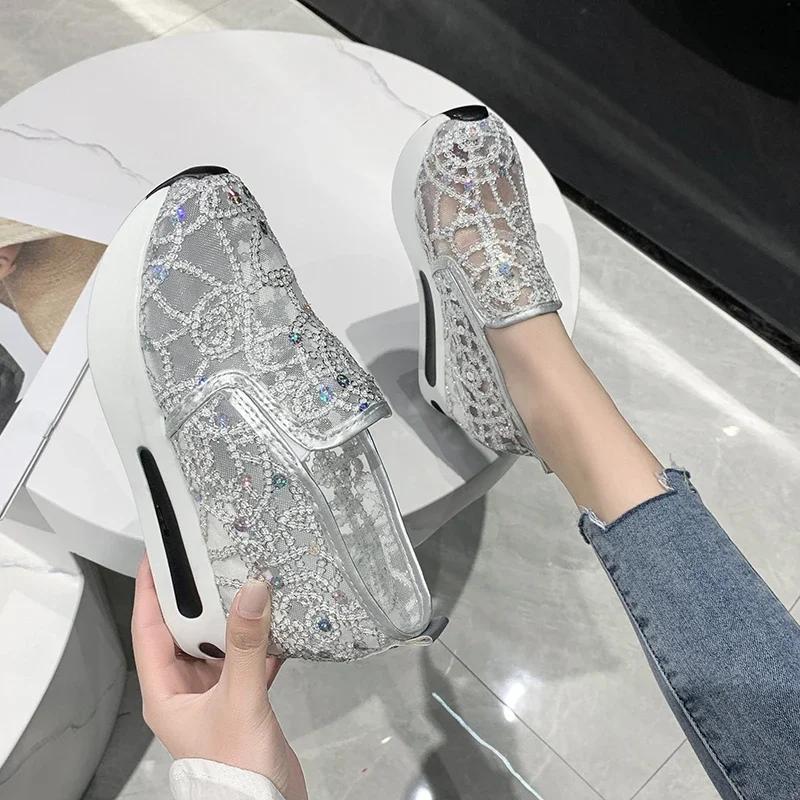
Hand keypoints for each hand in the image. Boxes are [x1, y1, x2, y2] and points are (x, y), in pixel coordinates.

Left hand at [132, 558, 306, 799]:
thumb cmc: (235, 768)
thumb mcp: (238, 700)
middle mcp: (185, 689)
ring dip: (233, 616)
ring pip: (218, 642)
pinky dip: (261, 640)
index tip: (156, 555)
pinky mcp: (241, 699)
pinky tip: (278, 623)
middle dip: (197, 596)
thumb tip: (252, 591)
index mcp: (165, 691)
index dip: (150, 590)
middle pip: (184, 630)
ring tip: (246, 580)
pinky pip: (246, 658)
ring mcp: (213, 694)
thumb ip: (245, 644)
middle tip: (210, 558)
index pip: (148, 629)